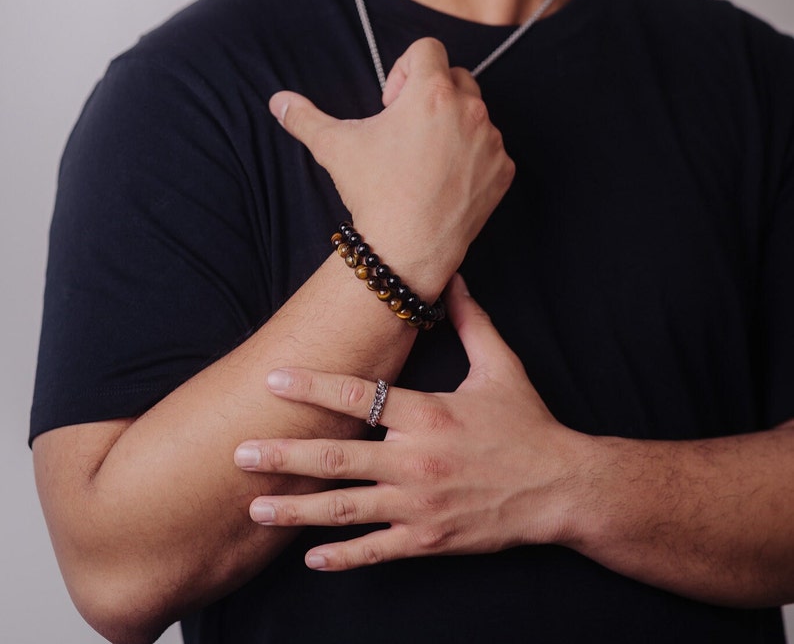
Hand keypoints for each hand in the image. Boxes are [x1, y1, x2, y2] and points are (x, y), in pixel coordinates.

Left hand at [234, 275, 587, 570]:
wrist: (561, 486)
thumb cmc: (528, 423)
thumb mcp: (502, 365)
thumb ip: (472, 321)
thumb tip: (454, 277)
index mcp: (428, 414)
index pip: (358, 397)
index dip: (311, 387)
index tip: (272, 380)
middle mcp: (416, 460)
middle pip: (336, 459)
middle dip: (283, 456)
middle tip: (239, 453)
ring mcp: (420, 504)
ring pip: (346, 509)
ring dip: (296, 510)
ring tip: (254, 508)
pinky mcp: (430, 537)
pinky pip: (378, 549)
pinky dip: (343, 556)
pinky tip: (310, 557)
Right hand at [269, 39, 514, 293]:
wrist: (408, 248)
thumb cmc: (373, 193)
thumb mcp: (333, 148)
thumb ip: (305, 117)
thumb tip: (277, 101)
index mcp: (431, 92)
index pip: (428, 48)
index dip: (405, 70)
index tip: (392, 104)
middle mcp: (469, 109)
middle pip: (456, 77)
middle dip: (432, 95)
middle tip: (407, 131)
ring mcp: (491, 141)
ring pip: (476, 114)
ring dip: (453, 126)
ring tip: (425, 159)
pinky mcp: (503, 170)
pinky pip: (491, 149)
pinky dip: (473, 158)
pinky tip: (446, 180)